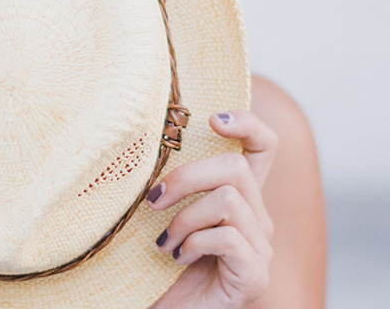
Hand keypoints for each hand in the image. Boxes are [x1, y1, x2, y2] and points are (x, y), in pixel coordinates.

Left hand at [148, 111, 276, 308]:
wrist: (161, 307)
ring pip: (229, 199)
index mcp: (238, 195)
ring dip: (185, 217)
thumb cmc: (155, 259)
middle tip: (154, 200)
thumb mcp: (161, 209)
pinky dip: (194, 243)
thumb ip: (170, 178)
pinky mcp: (255, 276)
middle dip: (187, 176)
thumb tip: (145, 137)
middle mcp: (257, 218)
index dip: (247, 124)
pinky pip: (228, 238)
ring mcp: (260, 249)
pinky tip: (177, 258)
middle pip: (236, 167)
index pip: (264, 147)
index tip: (212, 119)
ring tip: (164, 241)